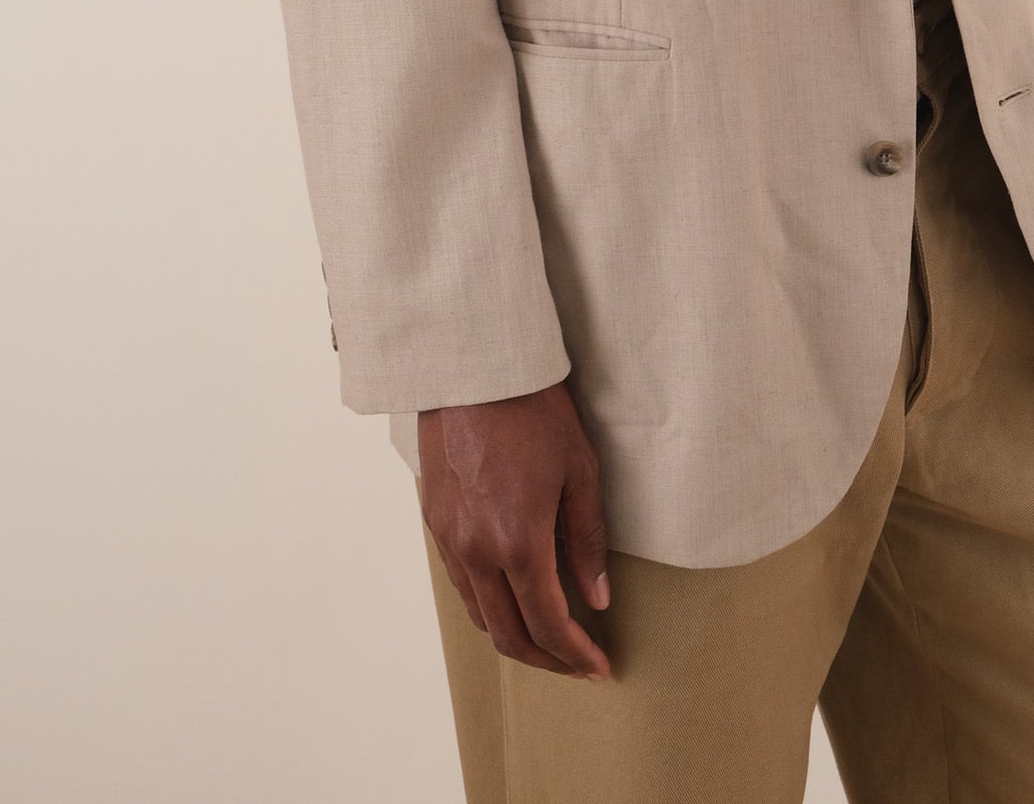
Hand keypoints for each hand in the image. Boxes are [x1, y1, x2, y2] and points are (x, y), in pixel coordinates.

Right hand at [418, 381, 611, 679]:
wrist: (475, 367)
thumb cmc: (534, 410)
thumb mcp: (580, 470)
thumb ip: (587, 540)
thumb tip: (597, 597)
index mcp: (517, 541)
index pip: (547, 624)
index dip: (575, 656)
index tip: (598, 667)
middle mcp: (476, 551)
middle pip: (508, 635)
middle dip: (546, 659)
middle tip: (578, 661)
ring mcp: (450, 538)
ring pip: (479, 614)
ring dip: (515, 634)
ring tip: (549, 633)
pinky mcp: (434, 521)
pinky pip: (461, 582)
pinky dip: (490, 602)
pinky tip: (514, 592)